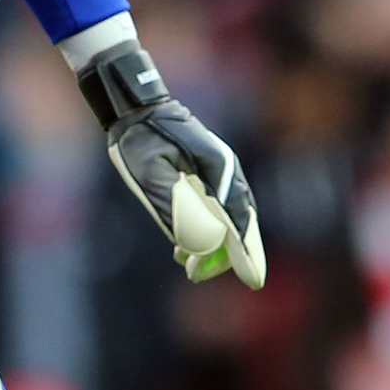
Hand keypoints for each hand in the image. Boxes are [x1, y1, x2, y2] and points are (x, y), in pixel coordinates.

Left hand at [77, 44, 265, 288]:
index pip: (238, 220)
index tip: (253, 280)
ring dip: (213, 246)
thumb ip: (173, 209)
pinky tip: (183, 249)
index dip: (246, 253)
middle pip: (239, 222)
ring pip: (228, 219)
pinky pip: (215, 210)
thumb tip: (193, 245)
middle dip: (228, 255)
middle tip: (200, 276)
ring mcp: (217, 173)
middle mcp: (224, 172)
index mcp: (217, 169)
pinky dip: (206, 232)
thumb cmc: (141, 138)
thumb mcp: (150, 174)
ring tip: (188, 267)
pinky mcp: (206, 176)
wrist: (135, 109)